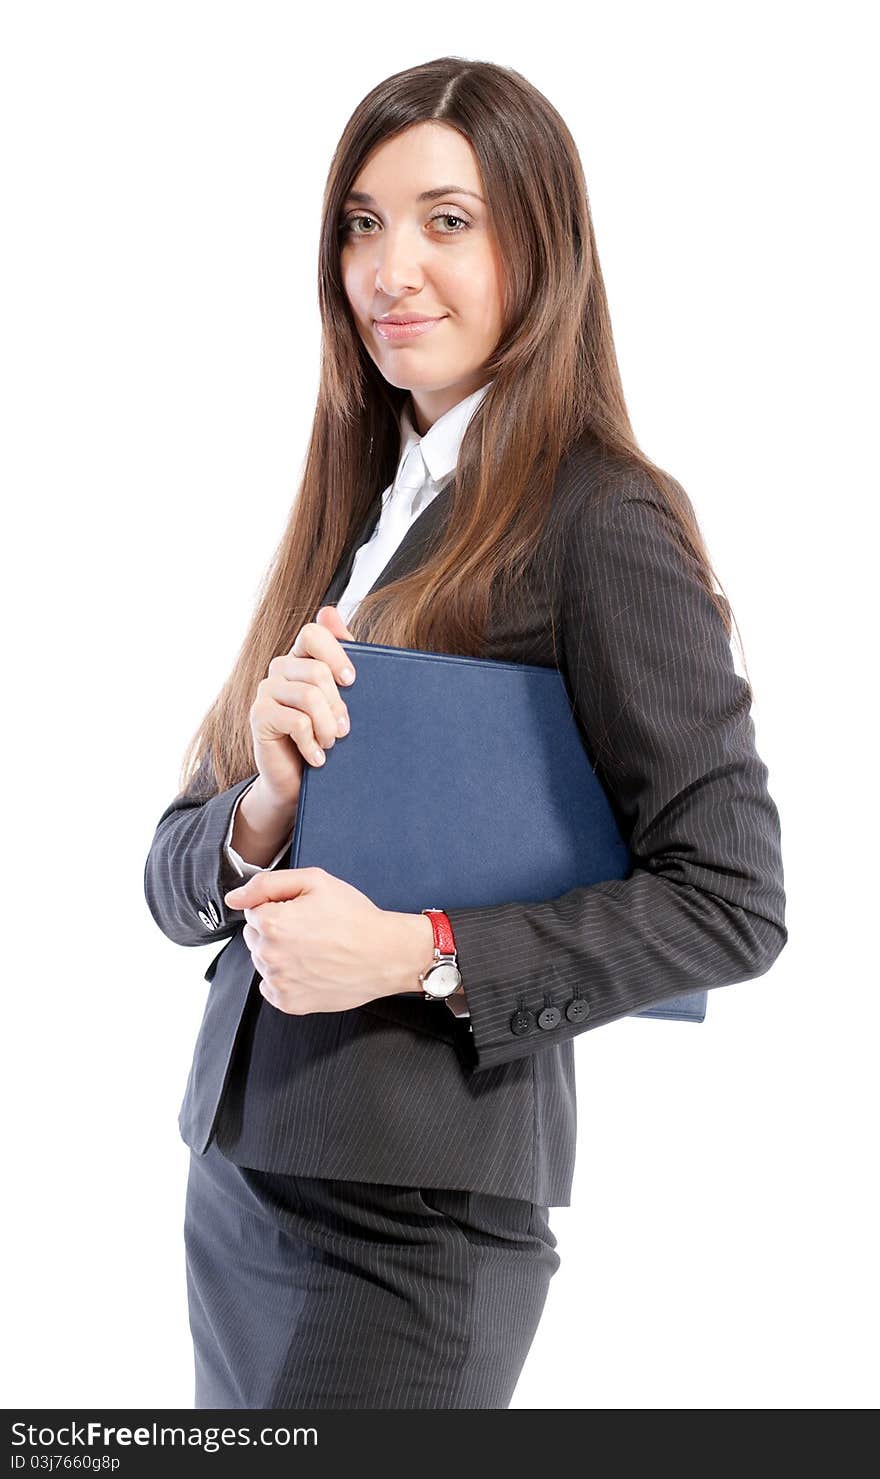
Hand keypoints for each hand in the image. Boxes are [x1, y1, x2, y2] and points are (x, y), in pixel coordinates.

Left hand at [223, 867, 430, 1013]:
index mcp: (271, 922)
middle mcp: (269, 954)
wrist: (386, 954)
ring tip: (314, 949)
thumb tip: (234, 898)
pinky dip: (286, 977)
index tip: (304, 911)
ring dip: (280, 953)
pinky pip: (271, 986)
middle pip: (254, 936)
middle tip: (311, 928)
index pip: (253, 910)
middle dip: (275, 929)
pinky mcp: (288, 1002)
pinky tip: (310, 968)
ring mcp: (278, 982)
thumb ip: (267, 884)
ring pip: (263, 960)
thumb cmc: (355, 917)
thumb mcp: (315, 881)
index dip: (279, 906)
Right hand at [249, 606, 356, 807]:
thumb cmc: (323, 735)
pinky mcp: (258, 716)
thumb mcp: (339, 698)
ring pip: (309, 697)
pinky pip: (296, 722)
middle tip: (344, 730)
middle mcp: (280, 669)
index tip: (352, 681)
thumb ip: (340, 658)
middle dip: (338, 705)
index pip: (313, 634)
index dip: (336, 653)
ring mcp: (266, 691)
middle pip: (317, 671)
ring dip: (328, 727)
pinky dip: (313, 745)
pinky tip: (316, 758)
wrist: (298, 780)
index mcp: (301, 659)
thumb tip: (329, 610)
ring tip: (331, 744)